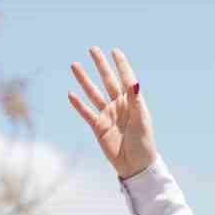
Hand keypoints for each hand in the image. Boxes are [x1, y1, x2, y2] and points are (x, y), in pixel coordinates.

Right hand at [68, 47, 156, 179]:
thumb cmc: (143, 143)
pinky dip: (78, 104)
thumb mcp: (141, 120)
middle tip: (92, 49)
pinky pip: (86, 113)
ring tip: (75, 65)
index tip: (115, 51)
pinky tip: (71, 93)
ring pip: (93, 93)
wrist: (135, 165)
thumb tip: (133, 82)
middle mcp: (119, 106)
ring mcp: (108, 115)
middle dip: (100, 65)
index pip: (126, 79)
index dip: (121, 64)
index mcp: (133, 102)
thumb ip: (135, 101)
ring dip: (84, 79)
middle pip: (107, 80)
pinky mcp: (98, 127)